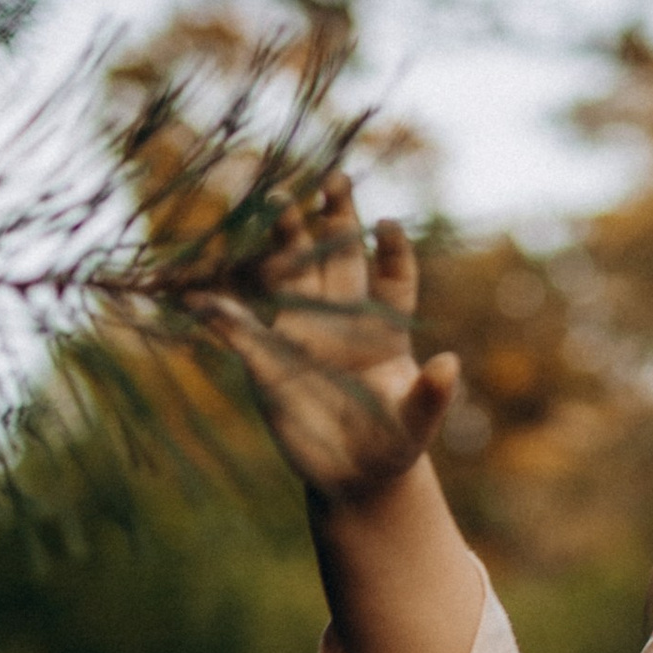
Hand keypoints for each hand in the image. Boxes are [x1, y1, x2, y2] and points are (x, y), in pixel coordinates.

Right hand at [196, 177, 459, 502]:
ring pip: (292, 274)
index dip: (392, 252)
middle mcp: (343, 320)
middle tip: (335, 178)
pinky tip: (203, 297)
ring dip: (285, 239)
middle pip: (339, 258)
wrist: (354, 475)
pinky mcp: (268, 360)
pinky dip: (223, 315)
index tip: (388, 224)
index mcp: (384, 331)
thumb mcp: (416, 425)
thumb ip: (431, 397)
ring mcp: (303, 333)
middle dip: (336, 218)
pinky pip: (243, 331)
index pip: (392, 280)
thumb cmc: (393, 444)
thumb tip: (450, 364)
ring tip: (278, 199)